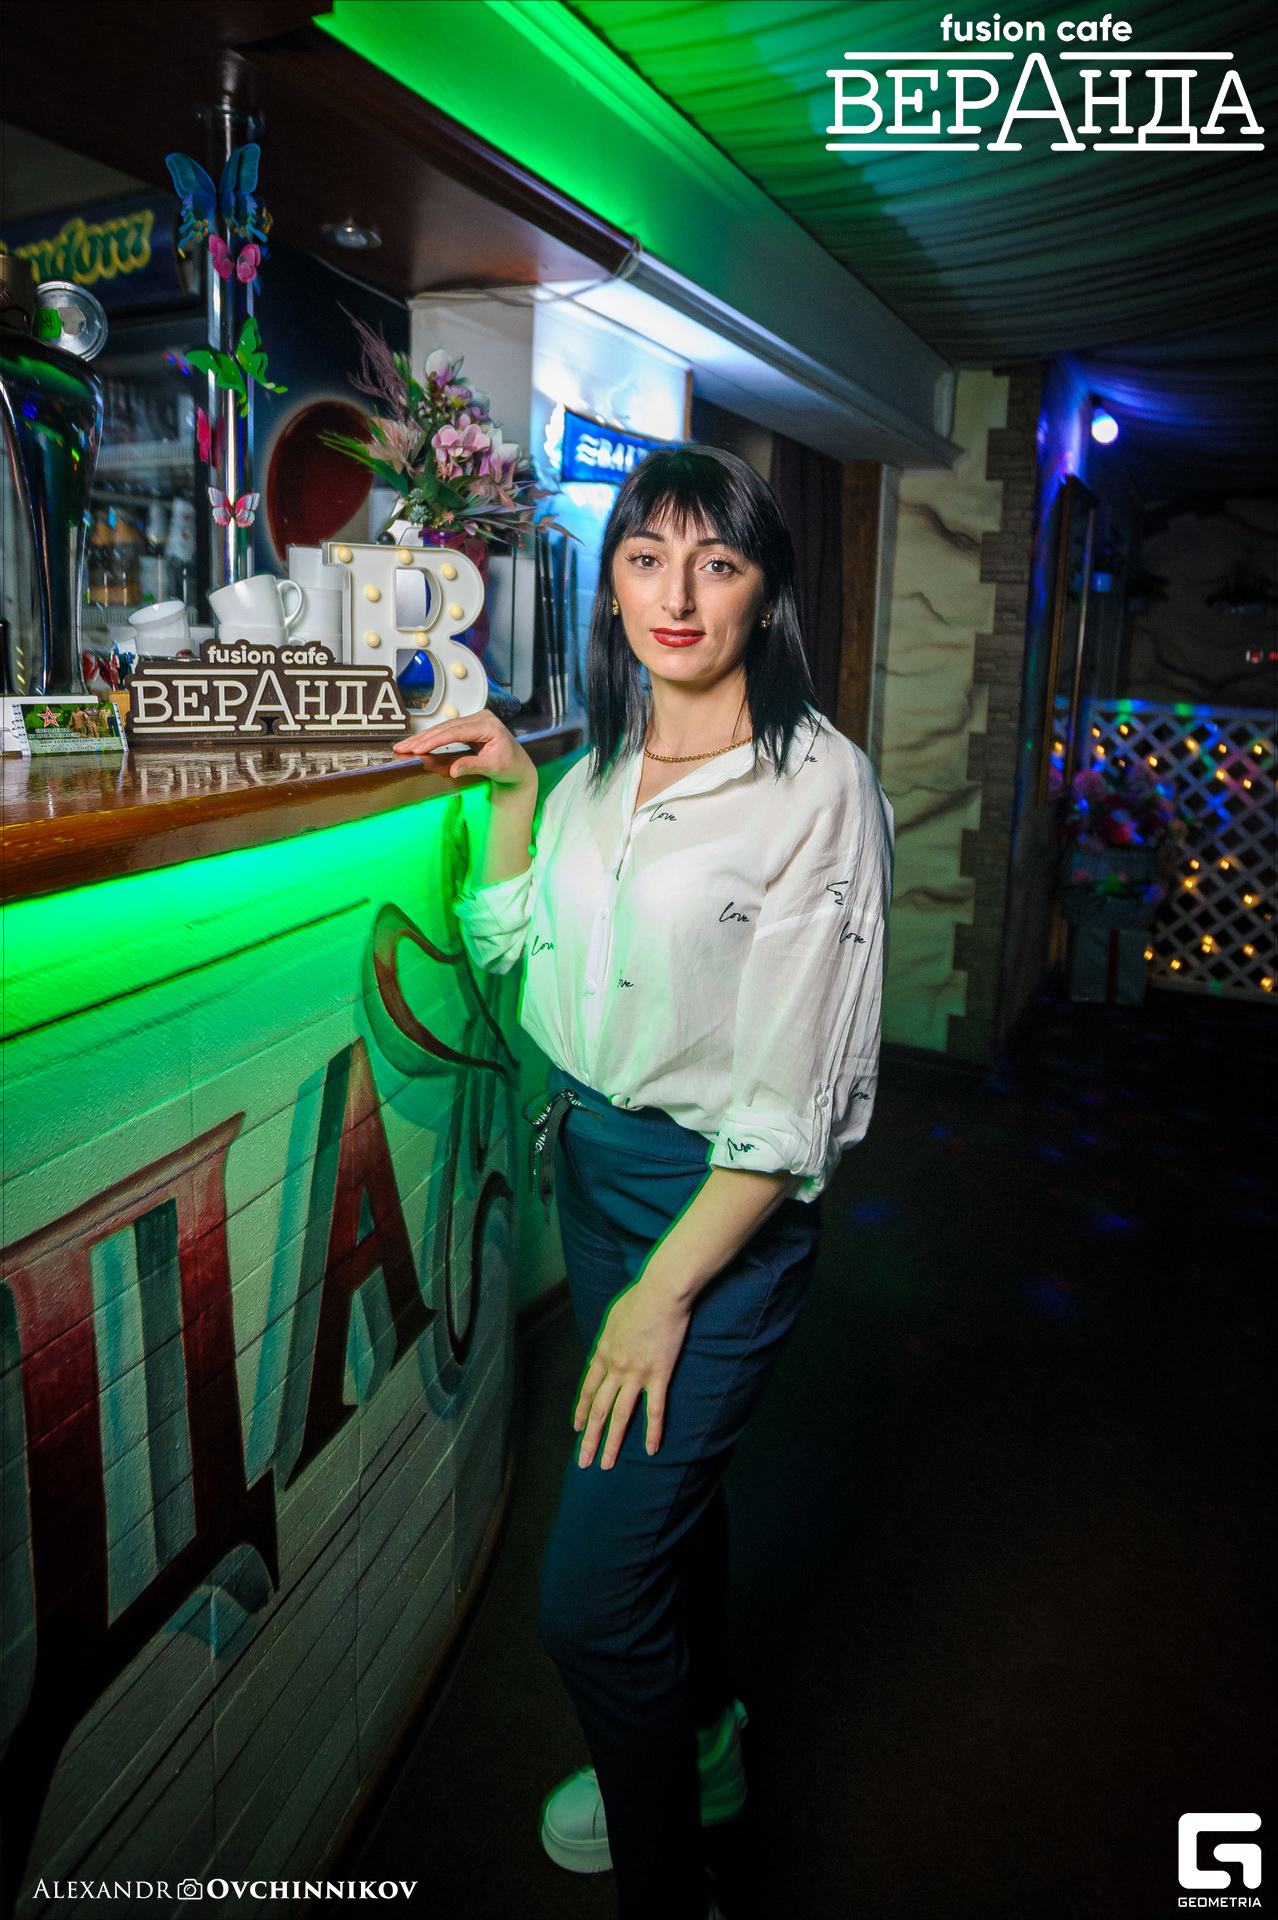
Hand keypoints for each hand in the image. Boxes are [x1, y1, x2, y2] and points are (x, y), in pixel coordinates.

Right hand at [394, 709, 537, 793]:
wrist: (520, 768)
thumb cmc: (511, 768)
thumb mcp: (493, 768)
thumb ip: (473, 766)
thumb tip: (452, 770)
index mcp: (489, 726)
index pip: (456, 731)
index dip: (435, 740)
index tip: (418, 748)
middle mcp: (482, 718)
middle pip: (447, 727)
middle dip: (423, 738)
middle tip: (402, 748)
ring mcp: (476, 720)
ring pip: (445, 728)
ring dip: (424, 738)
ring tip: (404, 746)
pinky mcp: (470, 726)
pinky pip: (448, 731)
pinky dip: (432, 738)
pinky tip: (418, 743)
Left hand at [573, 1279, 690, 1467]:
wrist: (661, 1292)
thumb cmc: (639, 1297)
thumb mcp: (613, 1317)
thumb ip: (610, 1337)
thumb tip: (609, 1346)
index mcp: (603, 1352)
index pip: (588, 1389)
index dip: (581, 1410)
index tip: (576, 1428)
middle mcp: (615, 1368)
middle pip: (598, 1408)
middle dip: (589, 1437)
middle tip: (583, 1461)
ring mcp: (636, 1374)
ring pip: (619, 1415)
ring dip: (611, 1442)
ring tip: (606, 1464)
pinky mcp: (658, 1375)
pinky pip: (654, 1410)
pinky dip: (652, 1432)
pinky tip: (650, 1450)